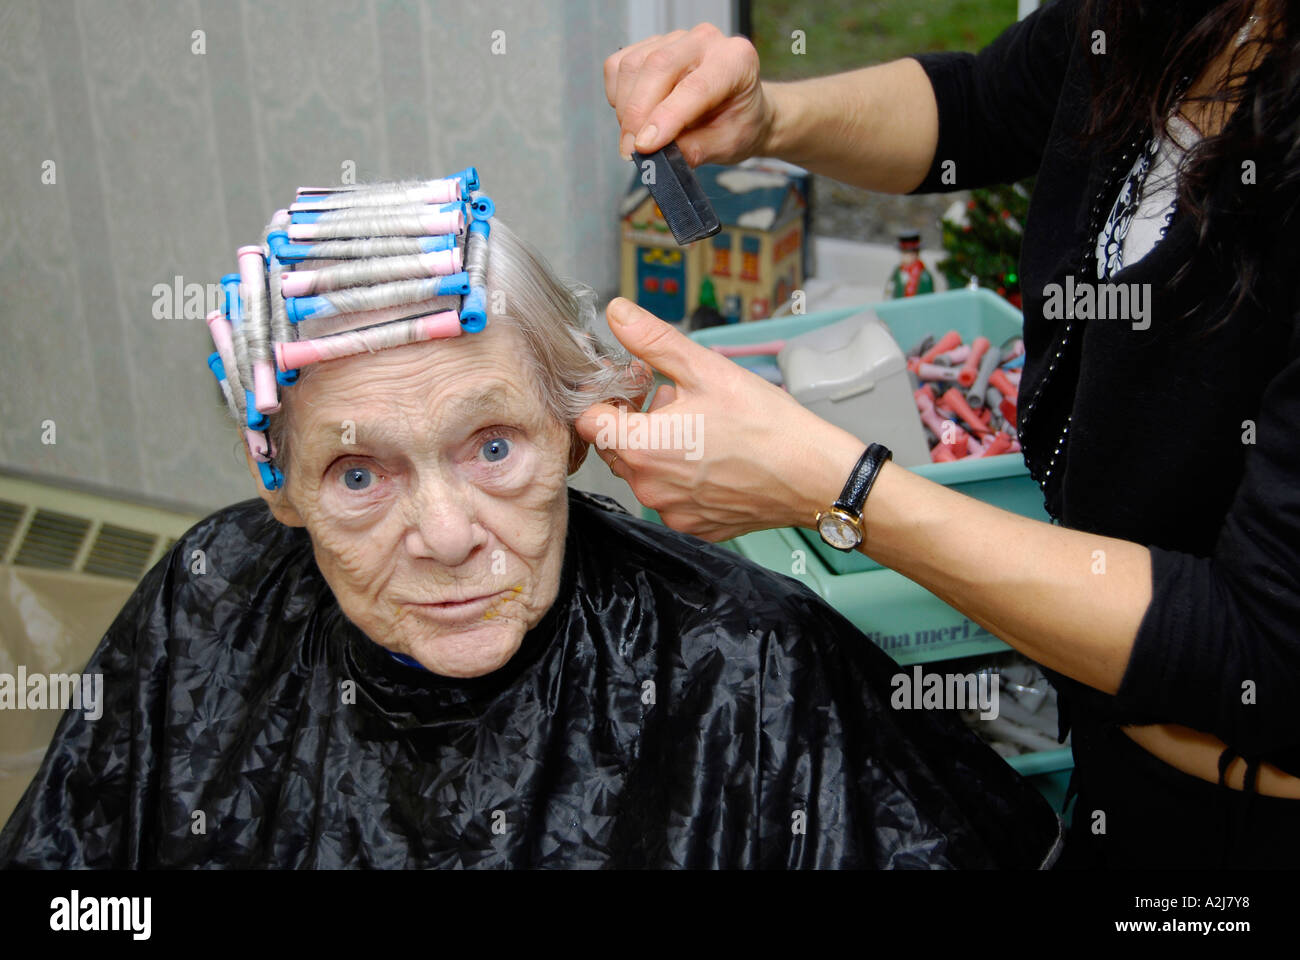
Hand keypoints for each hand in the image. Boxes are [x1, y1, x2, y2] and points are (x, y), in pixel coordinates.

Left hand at [576, 299, 864, 540]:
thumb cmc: (766, 423)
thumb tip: (617, 314)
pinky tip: (713, 457)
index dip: (605, 396)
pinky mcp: (694, 526)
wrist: (813, 474)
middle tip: (674, 399)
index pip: (588, 421)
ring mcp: (670, 511)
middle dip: (634, 419)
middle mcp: (648, 486)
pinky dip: (682, 476)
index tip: (633, 385)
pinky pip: (671, 496)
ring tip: (700, 427)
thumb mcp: (706, 368)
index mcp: (641, 446)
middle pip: (614, 446)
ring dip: (658, 447)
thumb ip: (652, 342)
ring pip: (644, 471)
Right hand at [605, 22, 773, 166]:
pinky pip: (618, 66)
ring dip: (625, 108)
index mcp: (735, 60)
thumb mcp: (725, 145)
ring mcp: (674, 39)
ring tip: (637, 138)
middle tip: (632, 150)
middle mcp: (705, 40)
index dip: (666, 117)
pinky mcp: (649, 45)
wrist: (738, 110)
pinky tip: (633, 115)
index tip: (645, 146)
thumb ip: (693, 150)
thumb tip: (657, 157)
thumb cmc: (737, 124)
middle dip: (637, 113)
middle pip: (657, 66)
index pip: (694, 86)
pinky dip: (618, 96)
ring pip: (633, 66)